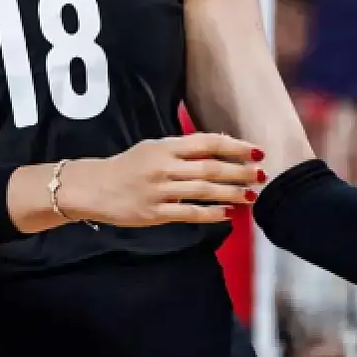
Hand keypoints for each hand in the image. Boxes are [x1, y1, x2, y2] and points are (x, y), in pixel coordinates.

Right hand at [64, 133, 263, 226]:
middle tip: (262, 174)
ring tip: (251, 195)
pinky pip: (189, 213)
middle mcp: (163, 167)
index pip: (206, 143)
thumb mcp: (152, 149)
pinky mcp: (154, 213)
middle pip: (210, 168)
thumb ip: (182, 149)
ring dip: (231, 193)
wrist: (94, 188)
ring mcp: (159, 191)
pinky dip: (211, 214)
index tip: (256, 151)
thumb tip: (219, 146)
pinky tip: (227, 214)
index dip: (234, 146)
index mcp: (163, 147)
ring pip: (203, 191)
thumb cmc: (127, 166)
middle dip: (240, 171)